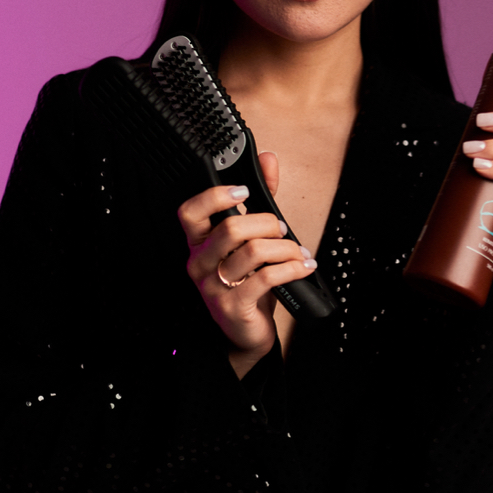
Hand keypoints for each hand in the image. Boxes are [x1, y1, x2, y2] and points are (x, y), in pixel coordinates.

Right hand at [177, 152, 316, 376]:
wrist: (246, 332)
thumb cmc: (247, 282)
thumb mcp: (252, 239)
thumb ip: (260, 198)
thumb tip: (268, 160)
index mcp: (200, 243)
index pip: (190, 212)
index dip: (215, 196)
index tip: (243, 190)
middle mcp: (201, 263)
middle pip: (231, 228)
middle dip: (267, 224)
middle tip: (283, 230)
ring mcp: (214, 286)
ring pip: (252, 251)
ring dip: (286, 248)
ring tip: (298, 252)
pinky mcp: (233, 306)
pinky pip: (265, 278)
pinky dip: (292, 268)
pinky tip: (302, 266)